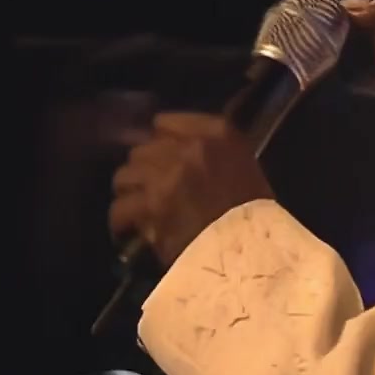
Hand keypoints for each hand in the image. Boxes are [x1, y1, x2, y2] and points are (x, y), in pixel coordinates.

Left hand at [109, 113, 273, 266]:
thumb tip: (173, 160)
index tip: (161, 161)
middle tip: (148, 191)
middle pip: (142, 149)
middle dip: (142, 171)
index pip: (166, 123)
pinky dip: (122, 221)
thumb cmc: (253, 216)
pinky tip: (127, 230)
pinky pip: (121, 207)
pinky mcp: (152, 203)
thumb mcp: (243, 170)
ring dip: (129, 194)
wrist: (252, 251)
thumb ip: (210, 156)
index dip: (158, 144)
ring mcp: (168, 172)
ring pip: (125, 176)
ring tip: (136, 211)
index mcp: (219, 134)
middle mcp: (190, 146)